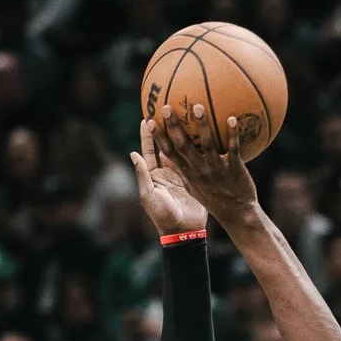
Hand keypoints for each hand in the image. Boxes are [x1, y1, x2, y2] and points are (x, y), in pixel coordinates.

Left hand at [130, 118, 207, 236]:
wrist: (185, 232)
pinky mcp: (198, 178)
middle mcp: (169, 171)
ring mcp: (184, 174)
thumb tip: (133, 153)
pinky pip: (200, 159)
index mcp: (156, 175)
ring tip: (187, 116)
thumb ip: (143, 176)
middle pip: (167, 145)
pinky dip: (202, 147)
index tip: (147, 118)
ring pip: (184, 149)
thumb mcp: (150, 197)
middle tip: (168, 108)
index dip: (148, 135)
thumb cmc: (164, 217)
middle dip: (167, 127)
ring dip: (185, 133)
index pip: (150, 150)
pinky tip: (207, 135)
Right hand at [157, 105, 257, 229]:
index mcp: (187, 173)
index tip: (148, 121)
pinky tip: (232, 118)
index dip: (157, 137)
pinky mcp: (233, 169)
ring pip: (207, 145)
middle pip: (182, 145)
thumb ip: (183, 170)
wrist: (236, 214)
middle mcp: (199, 170)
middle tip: (167, 107)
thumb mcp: (194, 187)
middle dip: (174, 126)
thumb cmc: (215, 199)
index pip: (168, 153)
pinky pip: (233, 149)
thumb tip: (169, 155)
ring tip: (198, 106)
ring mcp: (216, 170)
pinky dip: (233, 134)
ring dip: (202, 125)